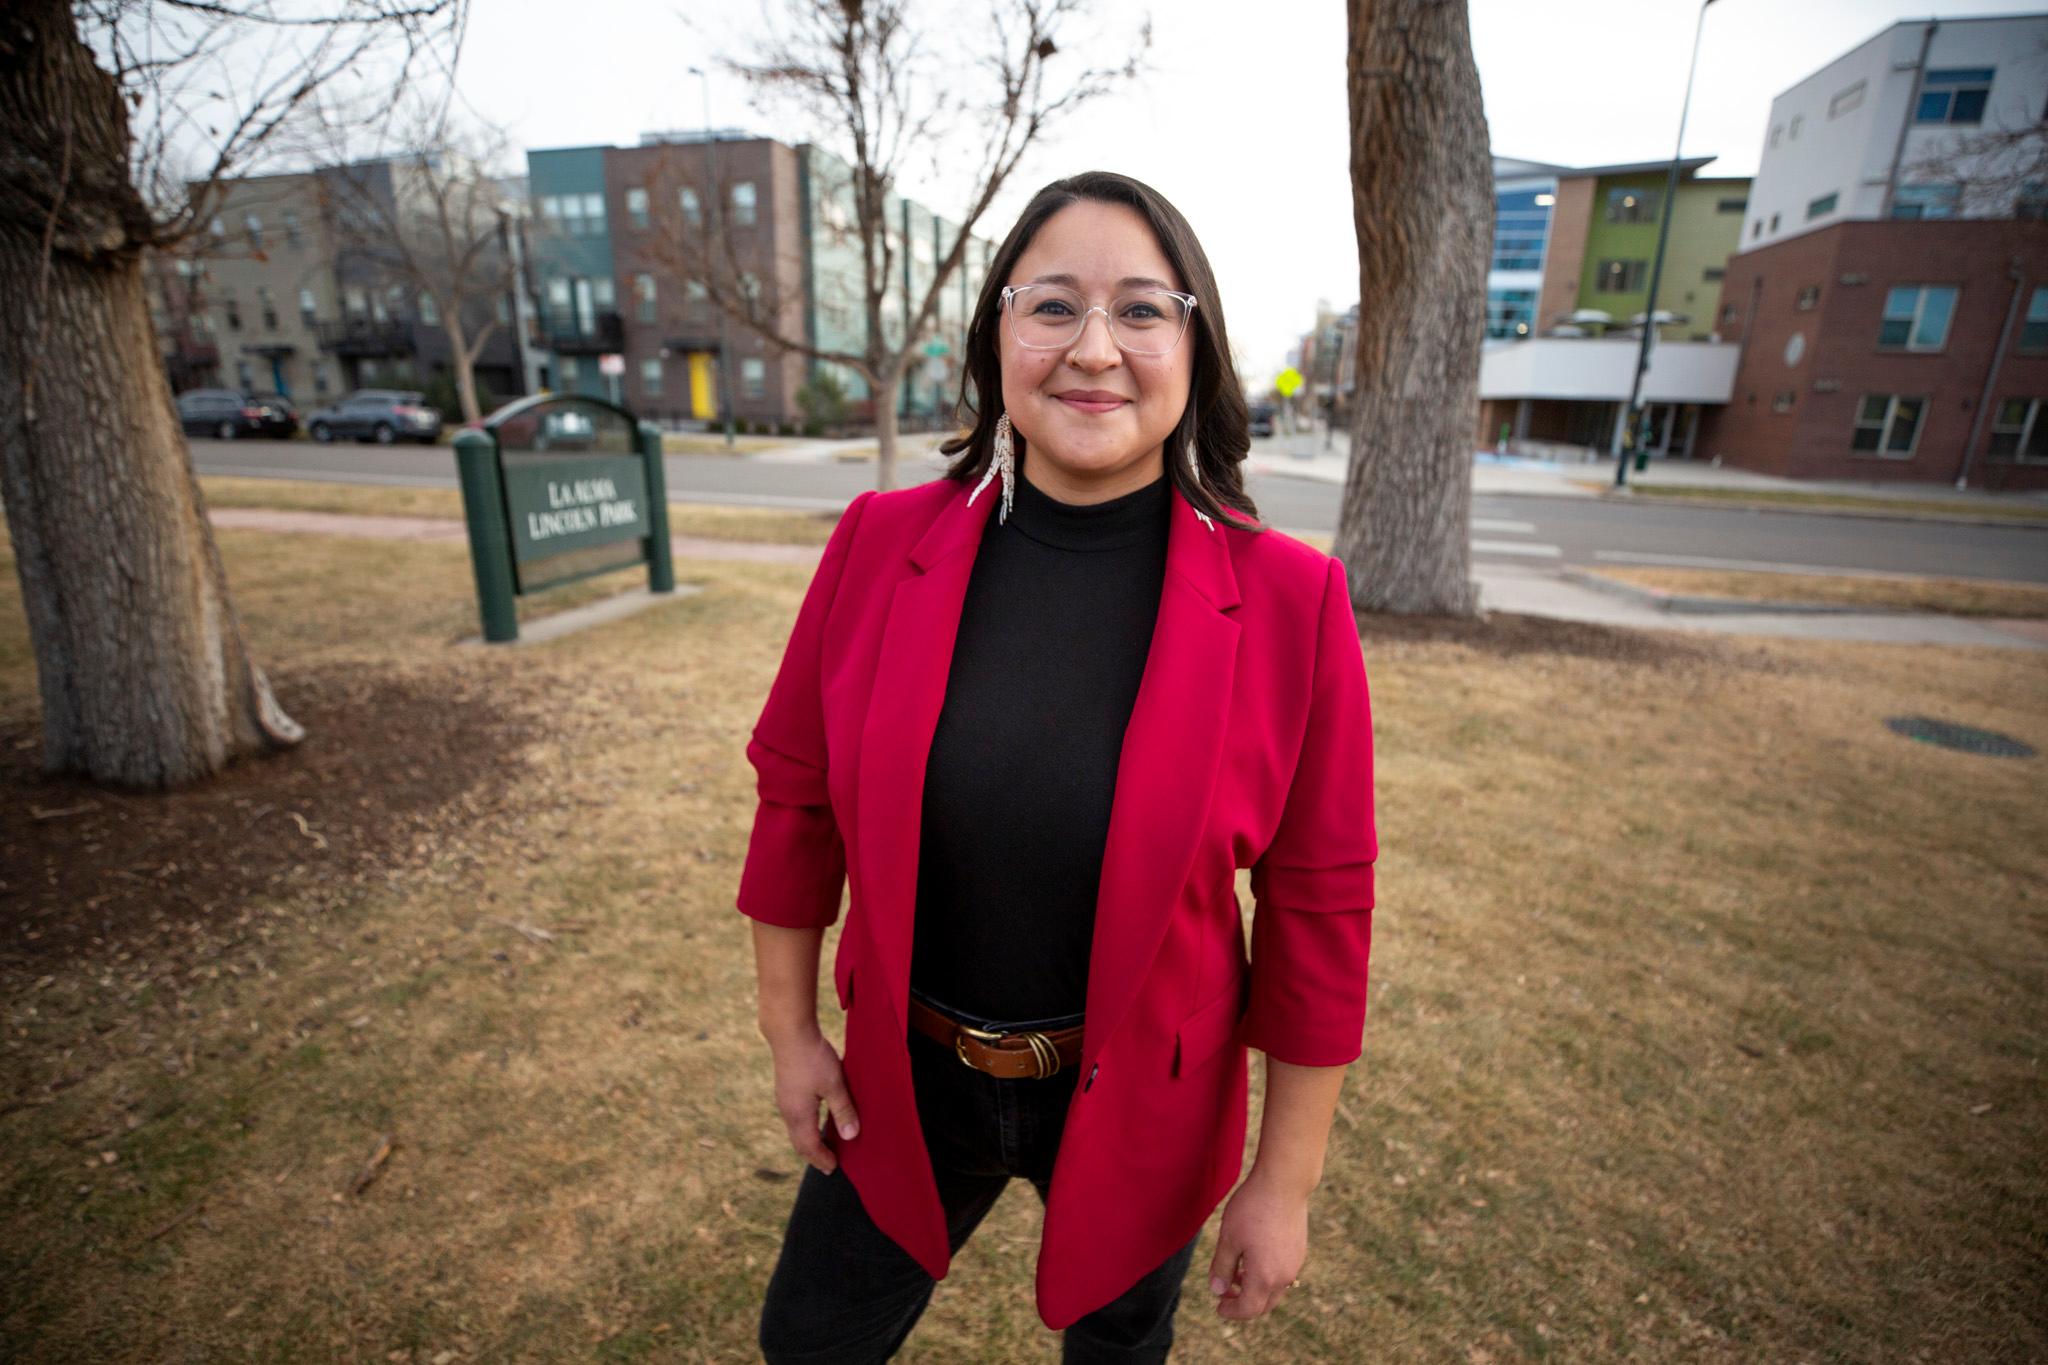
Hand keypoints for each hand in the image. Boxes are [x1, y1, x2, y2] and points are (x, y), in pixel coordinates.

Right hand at [767, 1027, 860, 1173]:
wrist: (789, 1033)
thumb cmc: (813, 1058)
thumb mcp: (834, 1084)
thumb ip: (843, 1110)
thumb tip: (851, 1137)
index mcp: (799, 1115)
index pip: (810, 1146)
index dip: (822, 1158)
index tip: (833, 1168)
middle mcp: (788, 1111)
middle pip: (799, 1142)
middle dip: (814, 1155)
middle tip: (827, 1165)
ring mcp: (784, 1100)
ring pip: (795, 1130)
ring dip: (809, 1142)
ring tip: (822, 1146)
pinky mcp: (785, 1090)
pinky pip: (794, 1118)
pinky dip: (805, 1128)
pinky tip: (814, 1121)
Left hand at [1207, 1167, 1309, 1320]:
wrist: (1284, 1184)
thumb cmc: (1252, 1210)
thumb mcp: (1229, 1238)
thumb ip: (1222, 1268)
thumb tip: (1217, 1290)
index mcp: (1265, 1277)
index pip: (1248, 1309)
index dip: (1231, 1311)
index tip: (1218, 1307)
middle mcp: (1284, 1276)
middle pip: (1263, 1304)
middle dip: (1243, 1304)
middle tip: (1224, 1294)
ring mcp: (1295, 1264)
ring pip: (1274, 1290)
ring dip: (1255, 1289)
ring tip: (1236, 1273)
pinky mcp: (1299, 1251)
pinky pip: (1282, 1274)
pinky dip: (1266, 1276)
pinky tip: (1253, 1257)